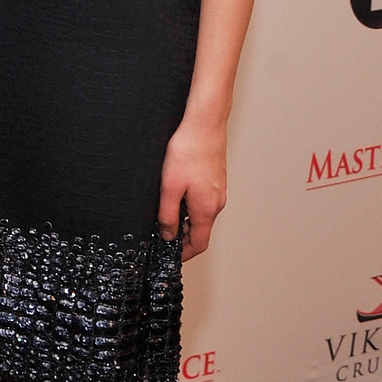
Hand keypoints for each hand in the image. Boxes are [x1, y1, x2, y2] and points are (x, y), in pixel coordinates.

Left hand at [157, 115, 226, 262]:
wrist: (205, 125)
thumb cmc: (189, 151)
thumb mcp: (170, 187)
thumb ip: (168, 214)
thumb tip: (168, 234)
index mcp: (206, 209)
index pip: (199, 244)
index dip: (185, 254)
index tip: (172, 256)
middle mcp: (217, 202)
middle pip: (201, 231)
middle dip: (184, 238)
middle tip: (164, 236)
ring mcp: (218, 191)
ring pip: (202, 215)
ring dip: (186, 221)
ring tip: (166, 216)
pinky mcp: (215, 180)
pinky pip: (204, 202)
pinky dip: (191, 207)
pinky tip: (177, 196)